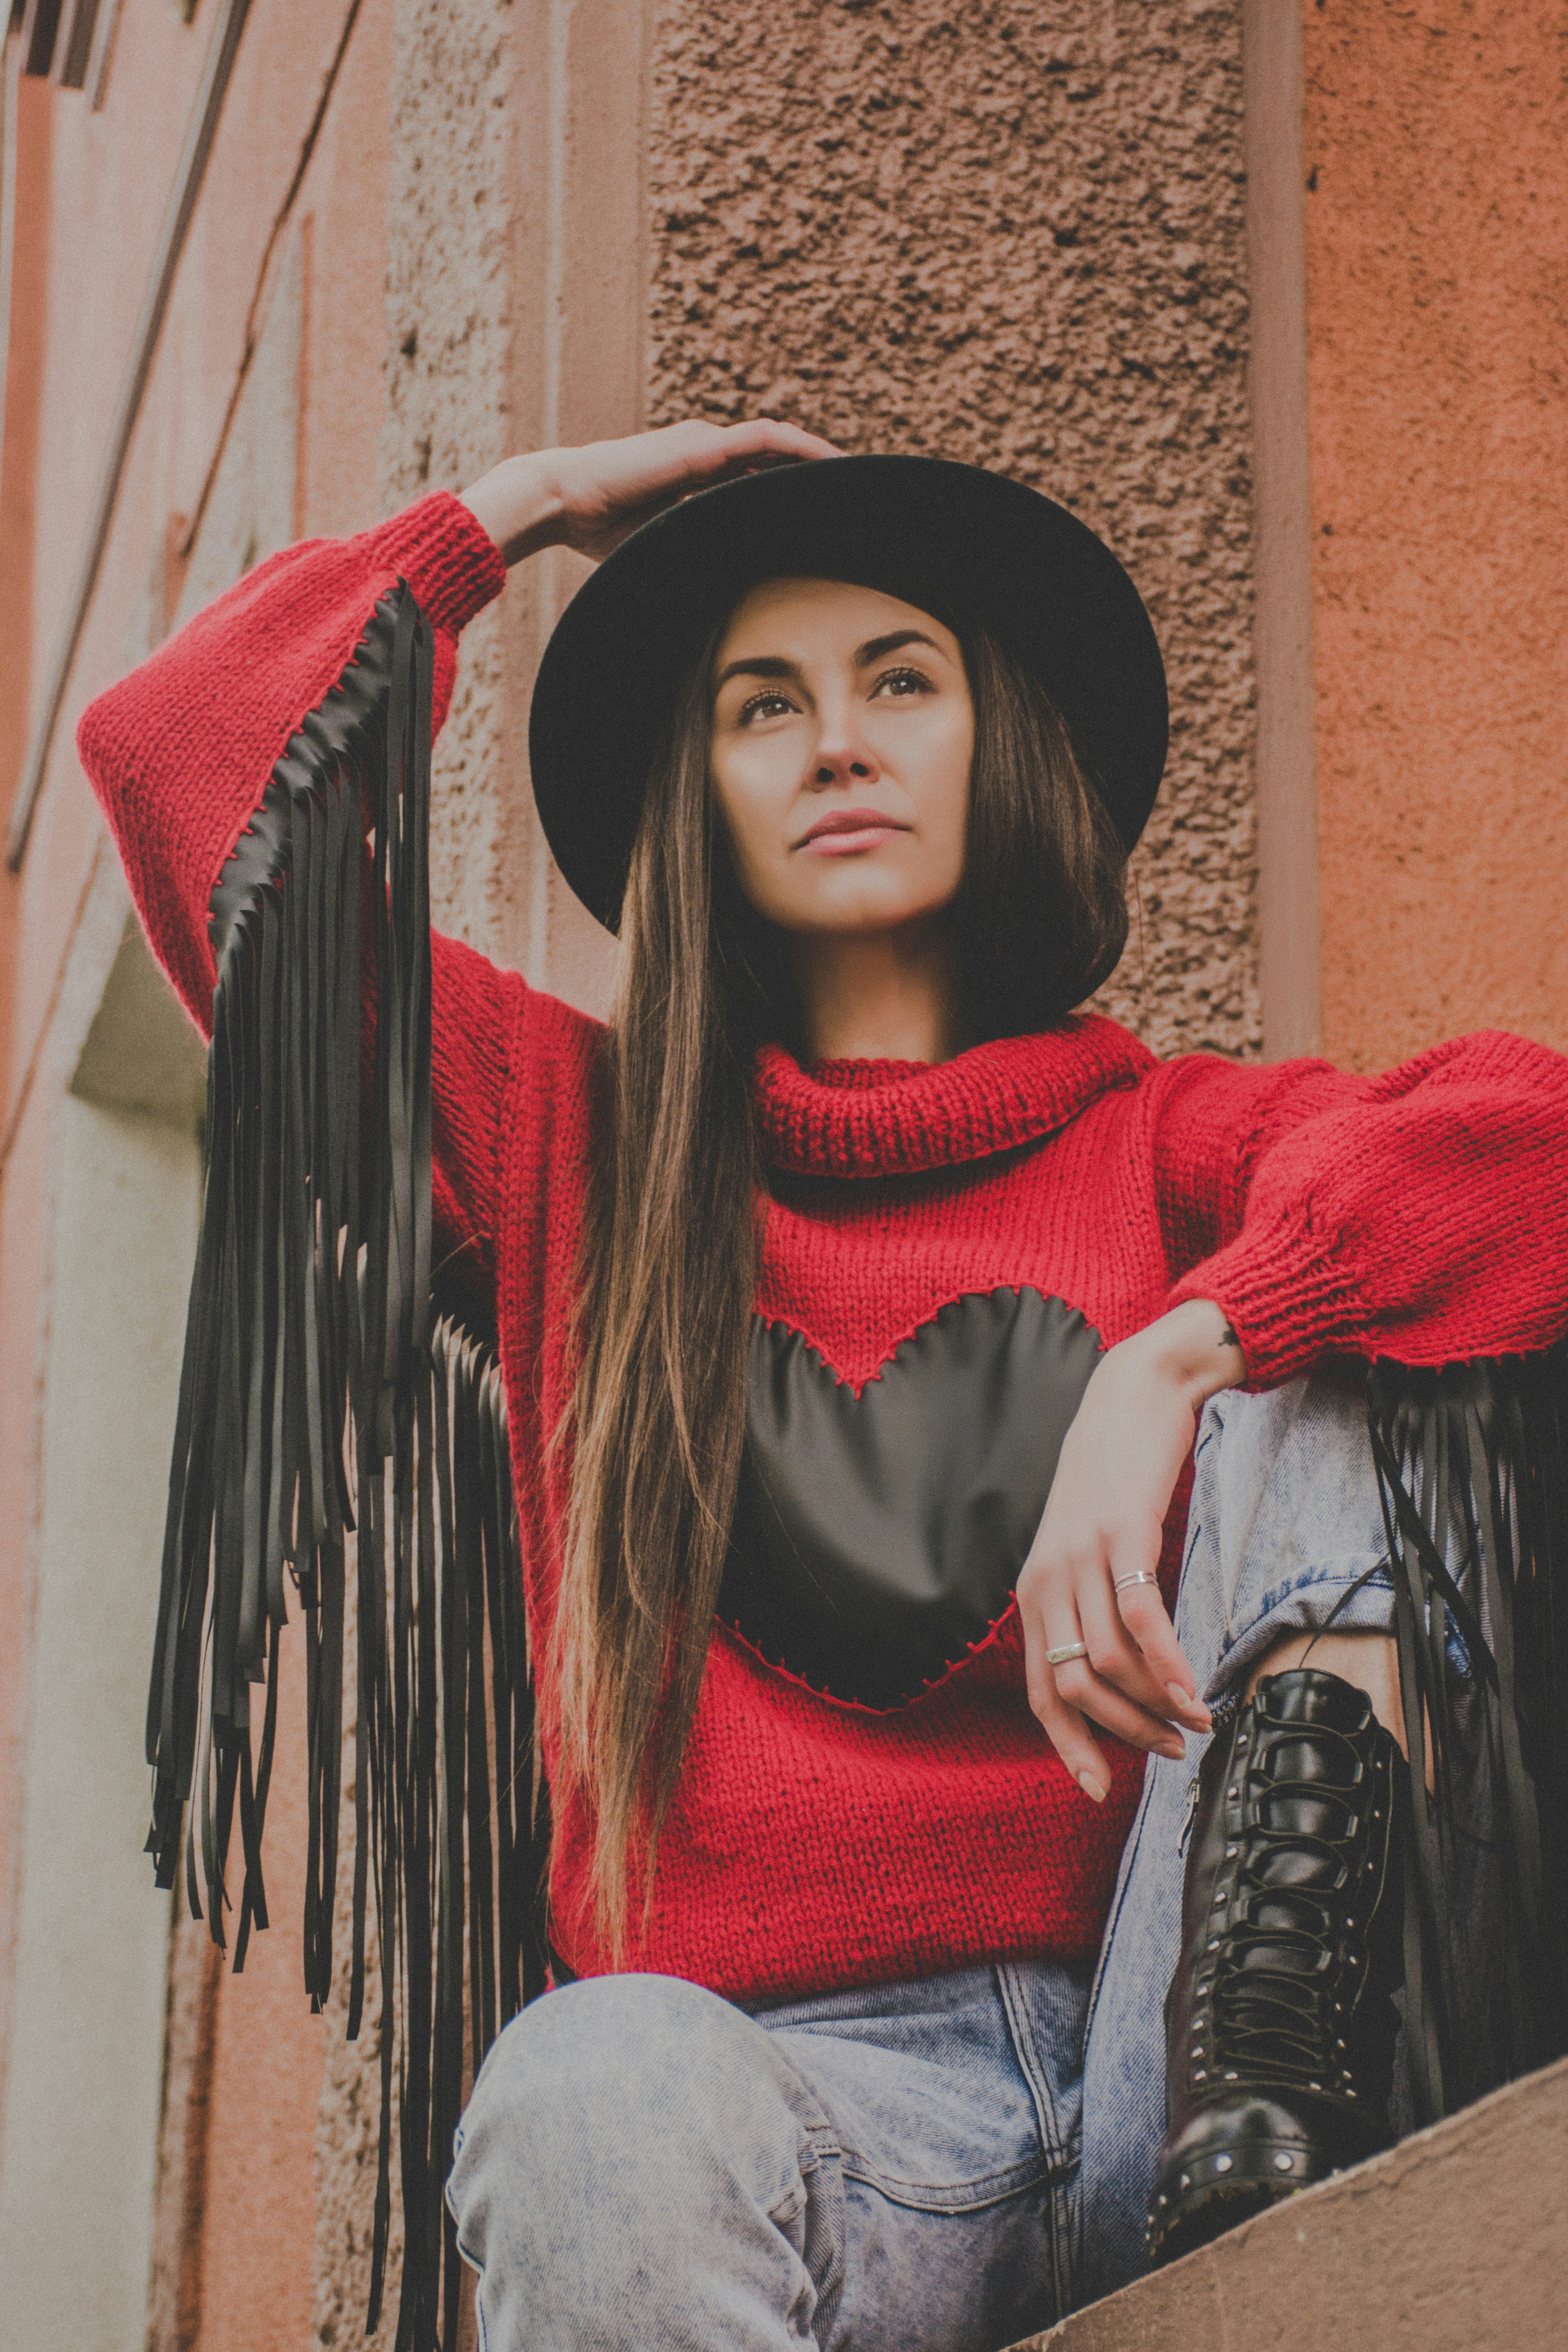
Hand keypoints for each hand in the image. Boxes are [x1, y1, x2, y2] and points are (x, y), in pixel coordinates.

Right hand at [459, 419, 841, 567]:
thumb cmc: (599, 529)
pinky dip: (801, 448)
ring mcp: (703, 442)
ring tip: (857, 475)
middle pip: (776, 456)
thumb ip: (694, 552)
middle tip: (860, 493)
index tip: (828, 511)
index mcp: (696, 473)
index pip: (759, 476)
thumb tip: (721, 594)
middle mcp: (705, 450)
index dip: (795, 488)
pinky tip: (830, 463)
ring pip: (778, 443)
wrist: (561, 500)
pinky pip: (765, 439)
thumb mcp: (662, 544)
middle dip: (818, 472)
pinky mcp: (701, 445)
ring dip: (820, 457)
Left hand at [1015, 1300, 1244, 1799]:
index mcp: (1033, 1590)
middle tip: (1172, 1749)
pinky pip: (1142, 1619)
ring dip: (1156, 1705)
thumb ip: (1087, 1603)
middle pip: (1074, 1687)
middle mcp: (1047, 1578)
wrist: (1134, 1394)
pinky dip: (1170, 1664)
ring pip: (1108, 1662)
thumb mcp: (1084, 1546)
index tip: (1100, 1788)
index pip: (1039, 1690)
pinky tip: (1196, 1688)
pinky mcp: (1122, 1534)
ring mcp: (1082, 1556)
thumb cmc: (1113, 1476)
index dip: (1070, 1745)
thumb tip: (1113, 1671)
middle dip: (1126, 1732)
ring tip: (1196, 1720)